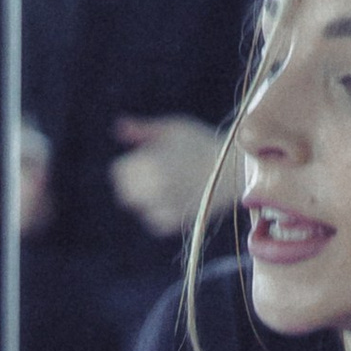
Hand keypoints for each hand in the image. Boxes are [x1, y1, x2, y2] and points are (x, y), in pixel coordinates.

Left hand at [110, 114, 223, 237]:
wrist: (233, 170)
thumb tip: (118, 127)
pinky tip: (175, 198)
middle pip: (125, 193)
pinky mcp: (176, 223)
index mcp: (151, 163)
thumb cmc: (201, 144)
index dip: (129, 164)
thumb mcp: (172, 129)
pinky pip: (155, 221)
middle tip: (155, 173)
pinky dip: (160, 212)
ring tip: (169, 184)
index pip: (118, 172)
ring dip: (147, 198)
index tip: (143, 159)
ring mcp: (166, 208)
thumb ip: (142, 131)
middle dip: (134, 183)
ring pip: (140, 208)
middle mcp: (155, 188)